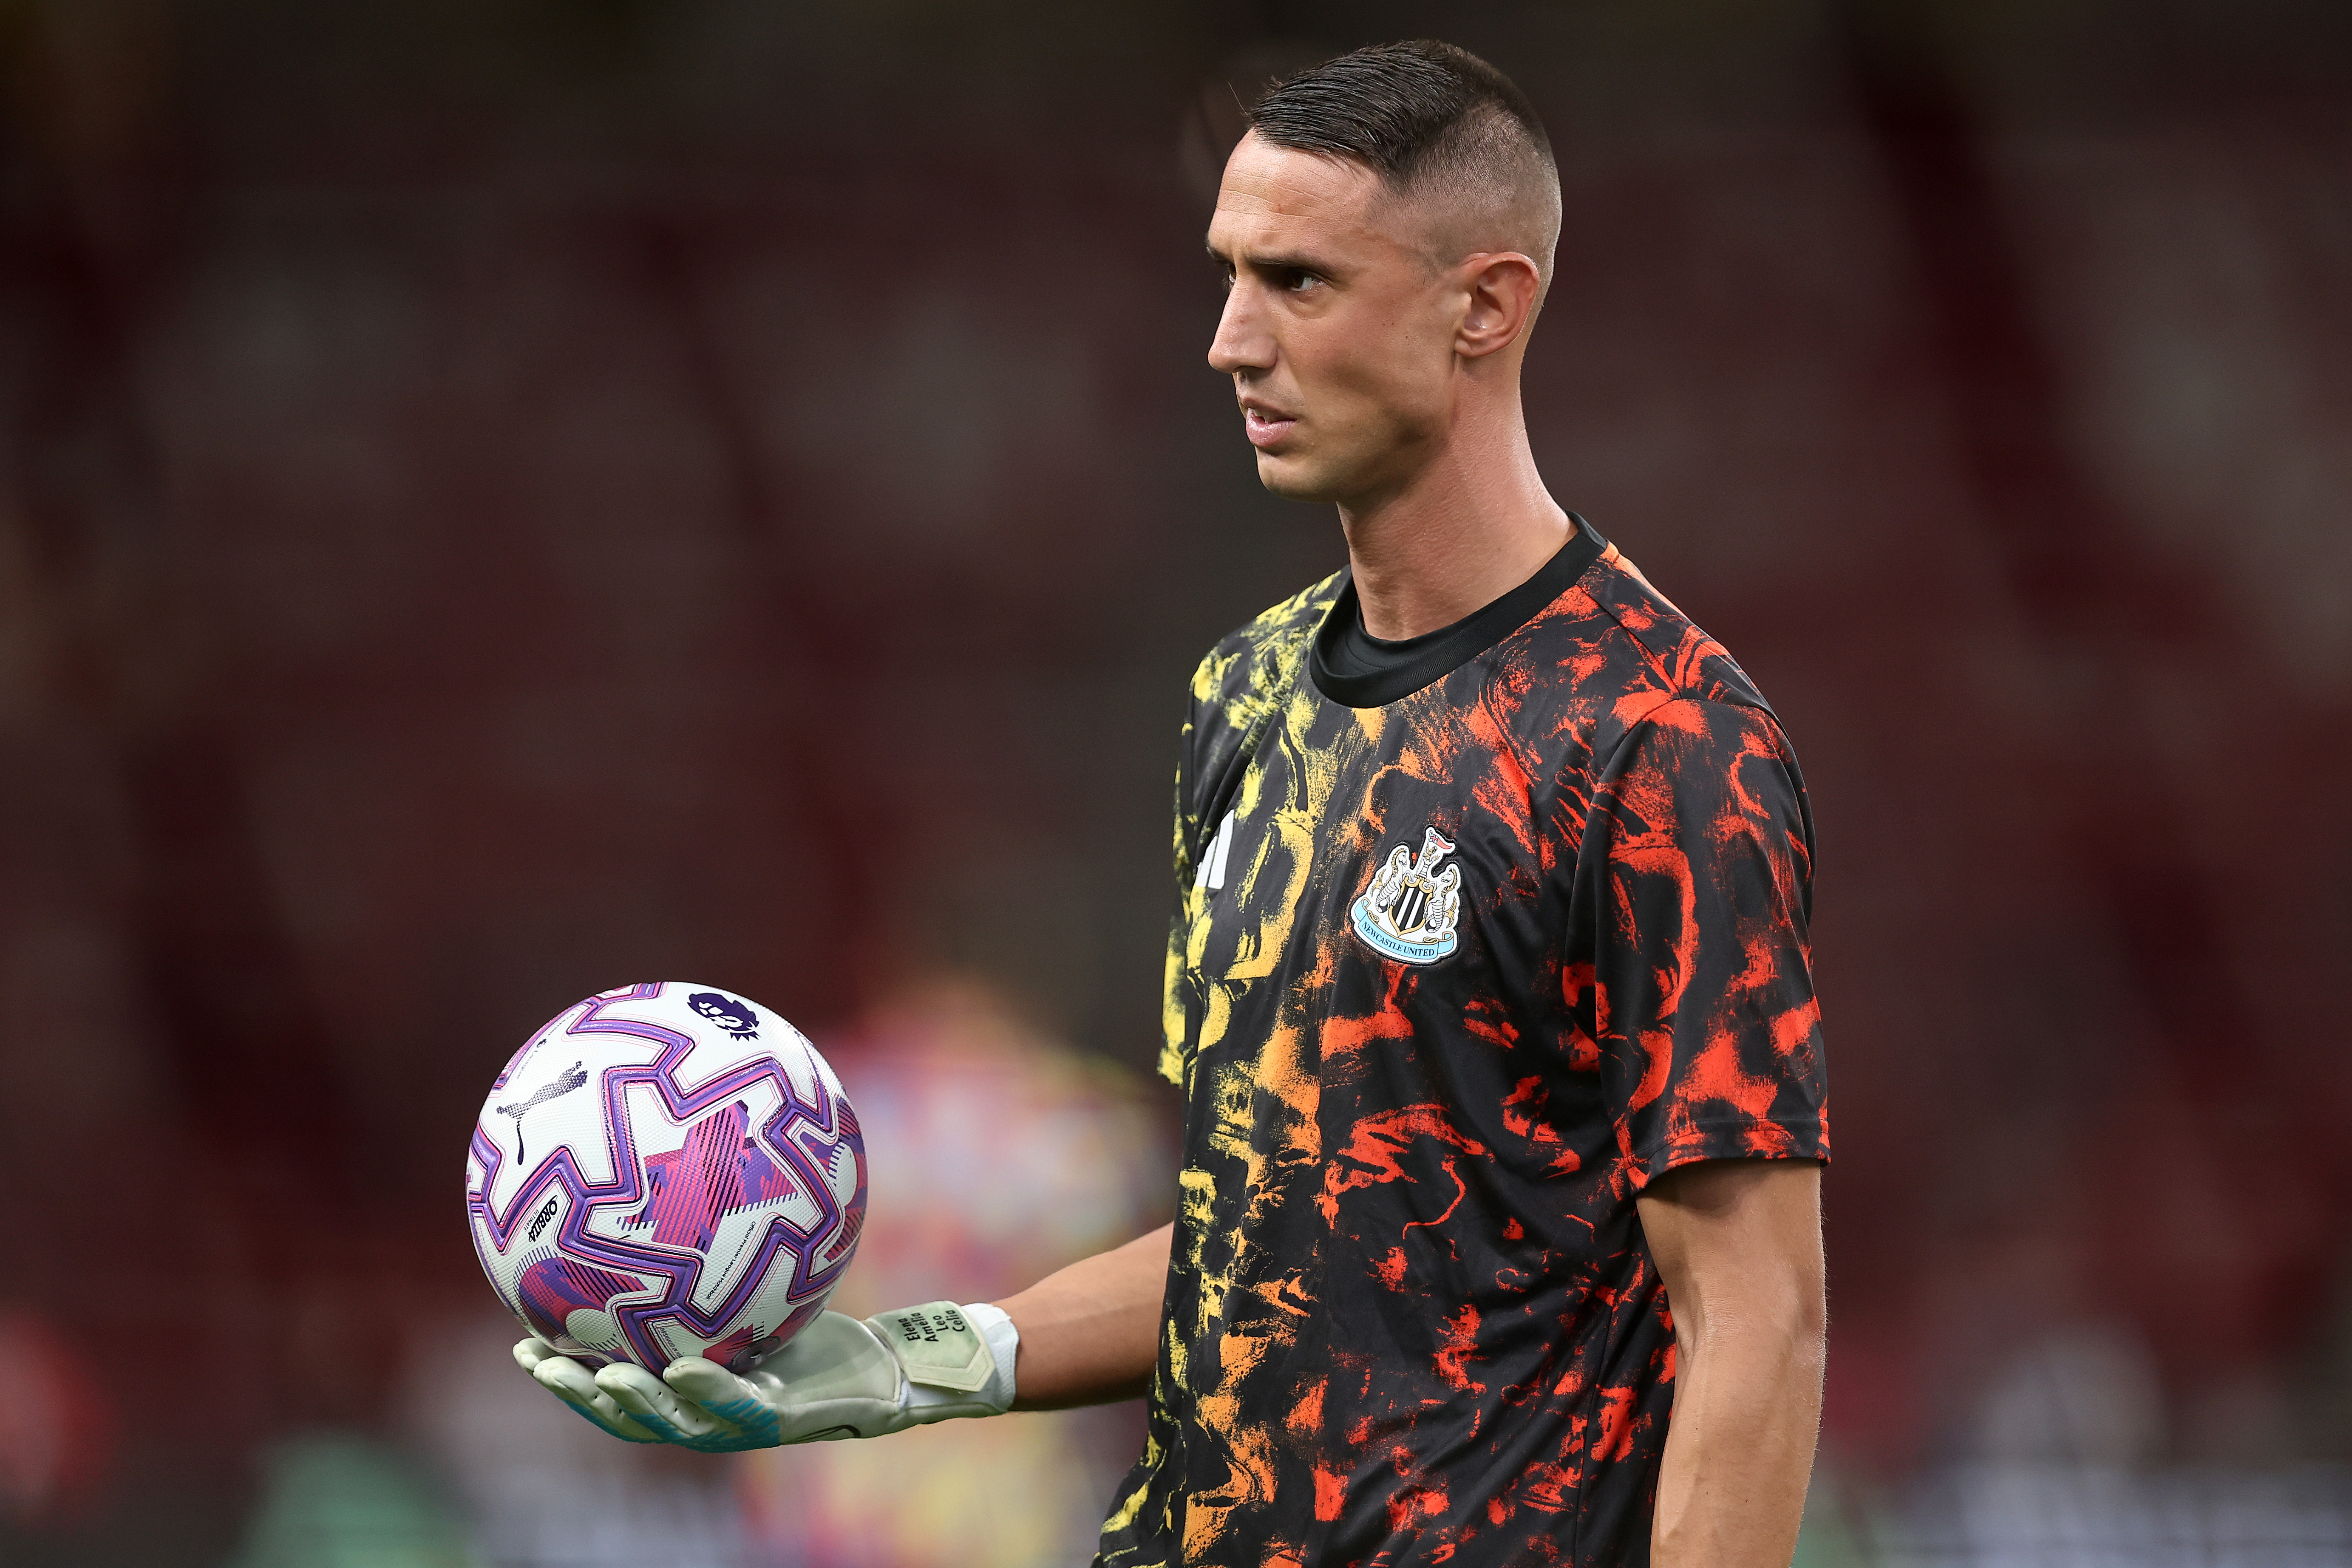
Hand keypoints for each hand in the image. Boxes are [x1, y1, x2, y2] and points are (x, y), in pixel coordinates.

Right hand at [513, 1301, 1015, 1451]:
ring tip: (596, 1376)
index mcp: (686, 1388)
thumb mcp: (758, 1291)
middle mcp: (704, 1413)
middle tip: (534, 1360)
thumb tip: (684, 1187)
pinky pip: (737, 1406)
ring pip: (669, 1423)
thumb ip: (716, 1260)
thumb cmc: (815, 1329)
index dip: (565, 1374)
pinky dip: (707, 1392)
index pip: (610, 1385)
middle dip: (576, 1392)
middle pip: (624, 1413)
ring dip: (628, 1402)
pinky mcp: (781, 1422)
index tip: (522, 1342)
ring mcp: (740, 1423)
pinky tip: (681, 1373)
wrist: (883, 1369)